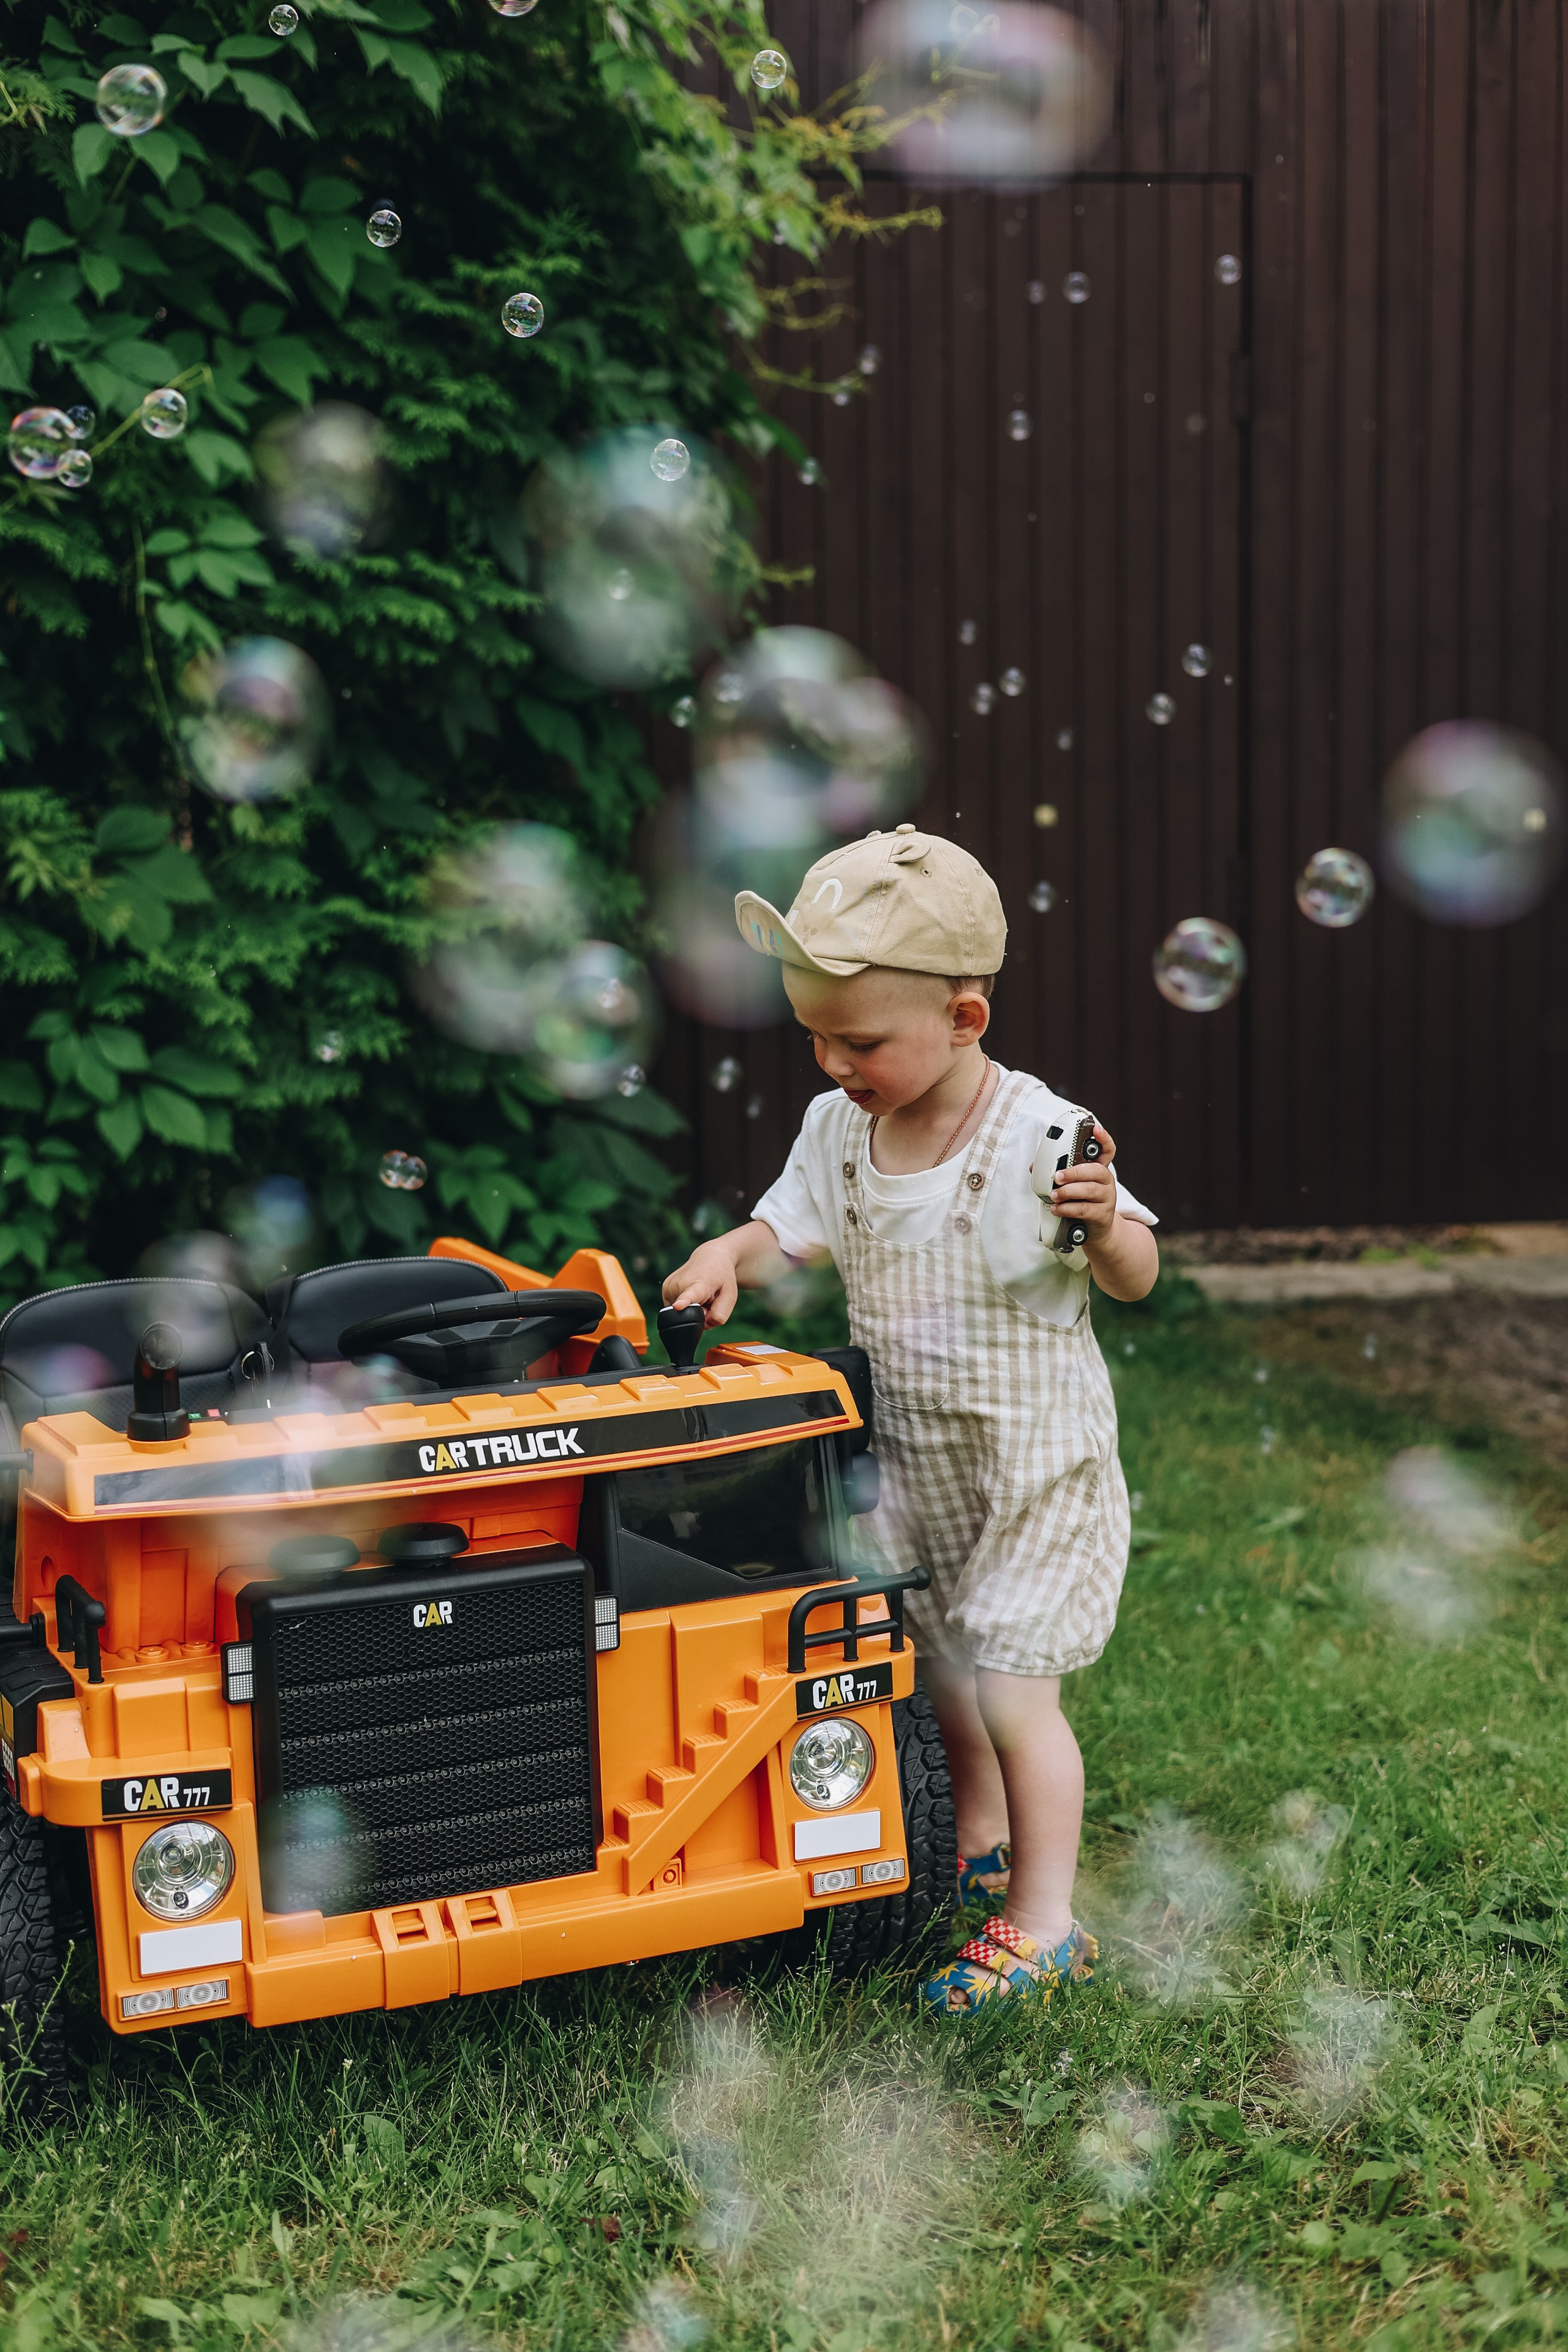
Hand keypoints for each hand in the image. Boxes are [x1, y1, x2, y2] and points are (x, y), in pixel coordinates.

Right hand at [662, 1238, 741, 1325]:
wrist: (710, 1257)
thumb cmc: (721, 1276)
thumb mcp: (730, 1295)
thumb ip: (721, 1314)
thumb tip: (704, 1325)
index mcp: (699, 1283)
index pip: (689, 1295)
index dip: (683, 1302)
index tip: (677, 1306)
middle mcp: (681, 1283)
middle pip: (690, 1314)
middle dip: (701, 1313)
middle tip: (709, 1299)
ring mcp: (670, 1286)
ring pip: (682, 1313)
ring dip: (693, 1309)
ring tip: (701, 1295)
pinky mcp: (665, 1289)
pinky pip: (675, 1307)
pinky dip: (686, 1305)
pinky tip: (692, 1294)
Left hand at [1050, 1121, 1119, 1246]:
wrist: (1096, 1231)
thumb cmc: (1082, 1203)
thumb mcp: (1074, 1186)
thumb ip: (1059, 1174)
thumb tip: (1035, 1167)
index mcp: (1098, 1170)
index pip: (1107, 1151)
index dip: (1104, 1139)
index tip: (1096, 1130)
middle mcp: (1106, 1182)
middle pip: (1095, 1171)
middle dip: (1074, 1172)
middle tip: (1057, 1176)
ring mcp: (1106, 1198)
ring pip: (1089, 1190)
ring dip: (1068, 1191)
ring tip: (1054, 1195)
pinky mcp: (1102, 1215)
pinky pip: (1084, 1209)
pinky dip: (1067, 1208)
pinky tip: (1057, 1209)